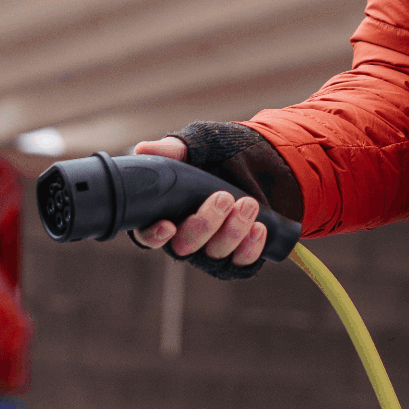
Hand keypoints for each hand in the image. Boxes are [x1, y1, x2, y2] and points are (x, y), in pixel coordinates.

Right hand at [127, 137, 268, 266]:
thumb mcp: (200, 144)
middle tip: (223, 198)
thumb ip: (174, 149)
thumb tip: (142, 150)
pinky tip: (259, 227)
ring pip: (214, 255)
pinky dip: (250, 247)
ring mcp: (212, 248)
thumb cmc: (224, 153)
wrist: (266, 158)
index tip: (168, 226)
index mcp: (166, 211)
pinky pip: (241, 264)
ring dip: (232, 232)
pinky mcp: (240, 255)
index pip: (148, 234)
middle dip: (204, 224)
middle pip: (184, 247)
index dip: (153, 235)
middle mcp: (186, 235)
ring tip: (248, 204)